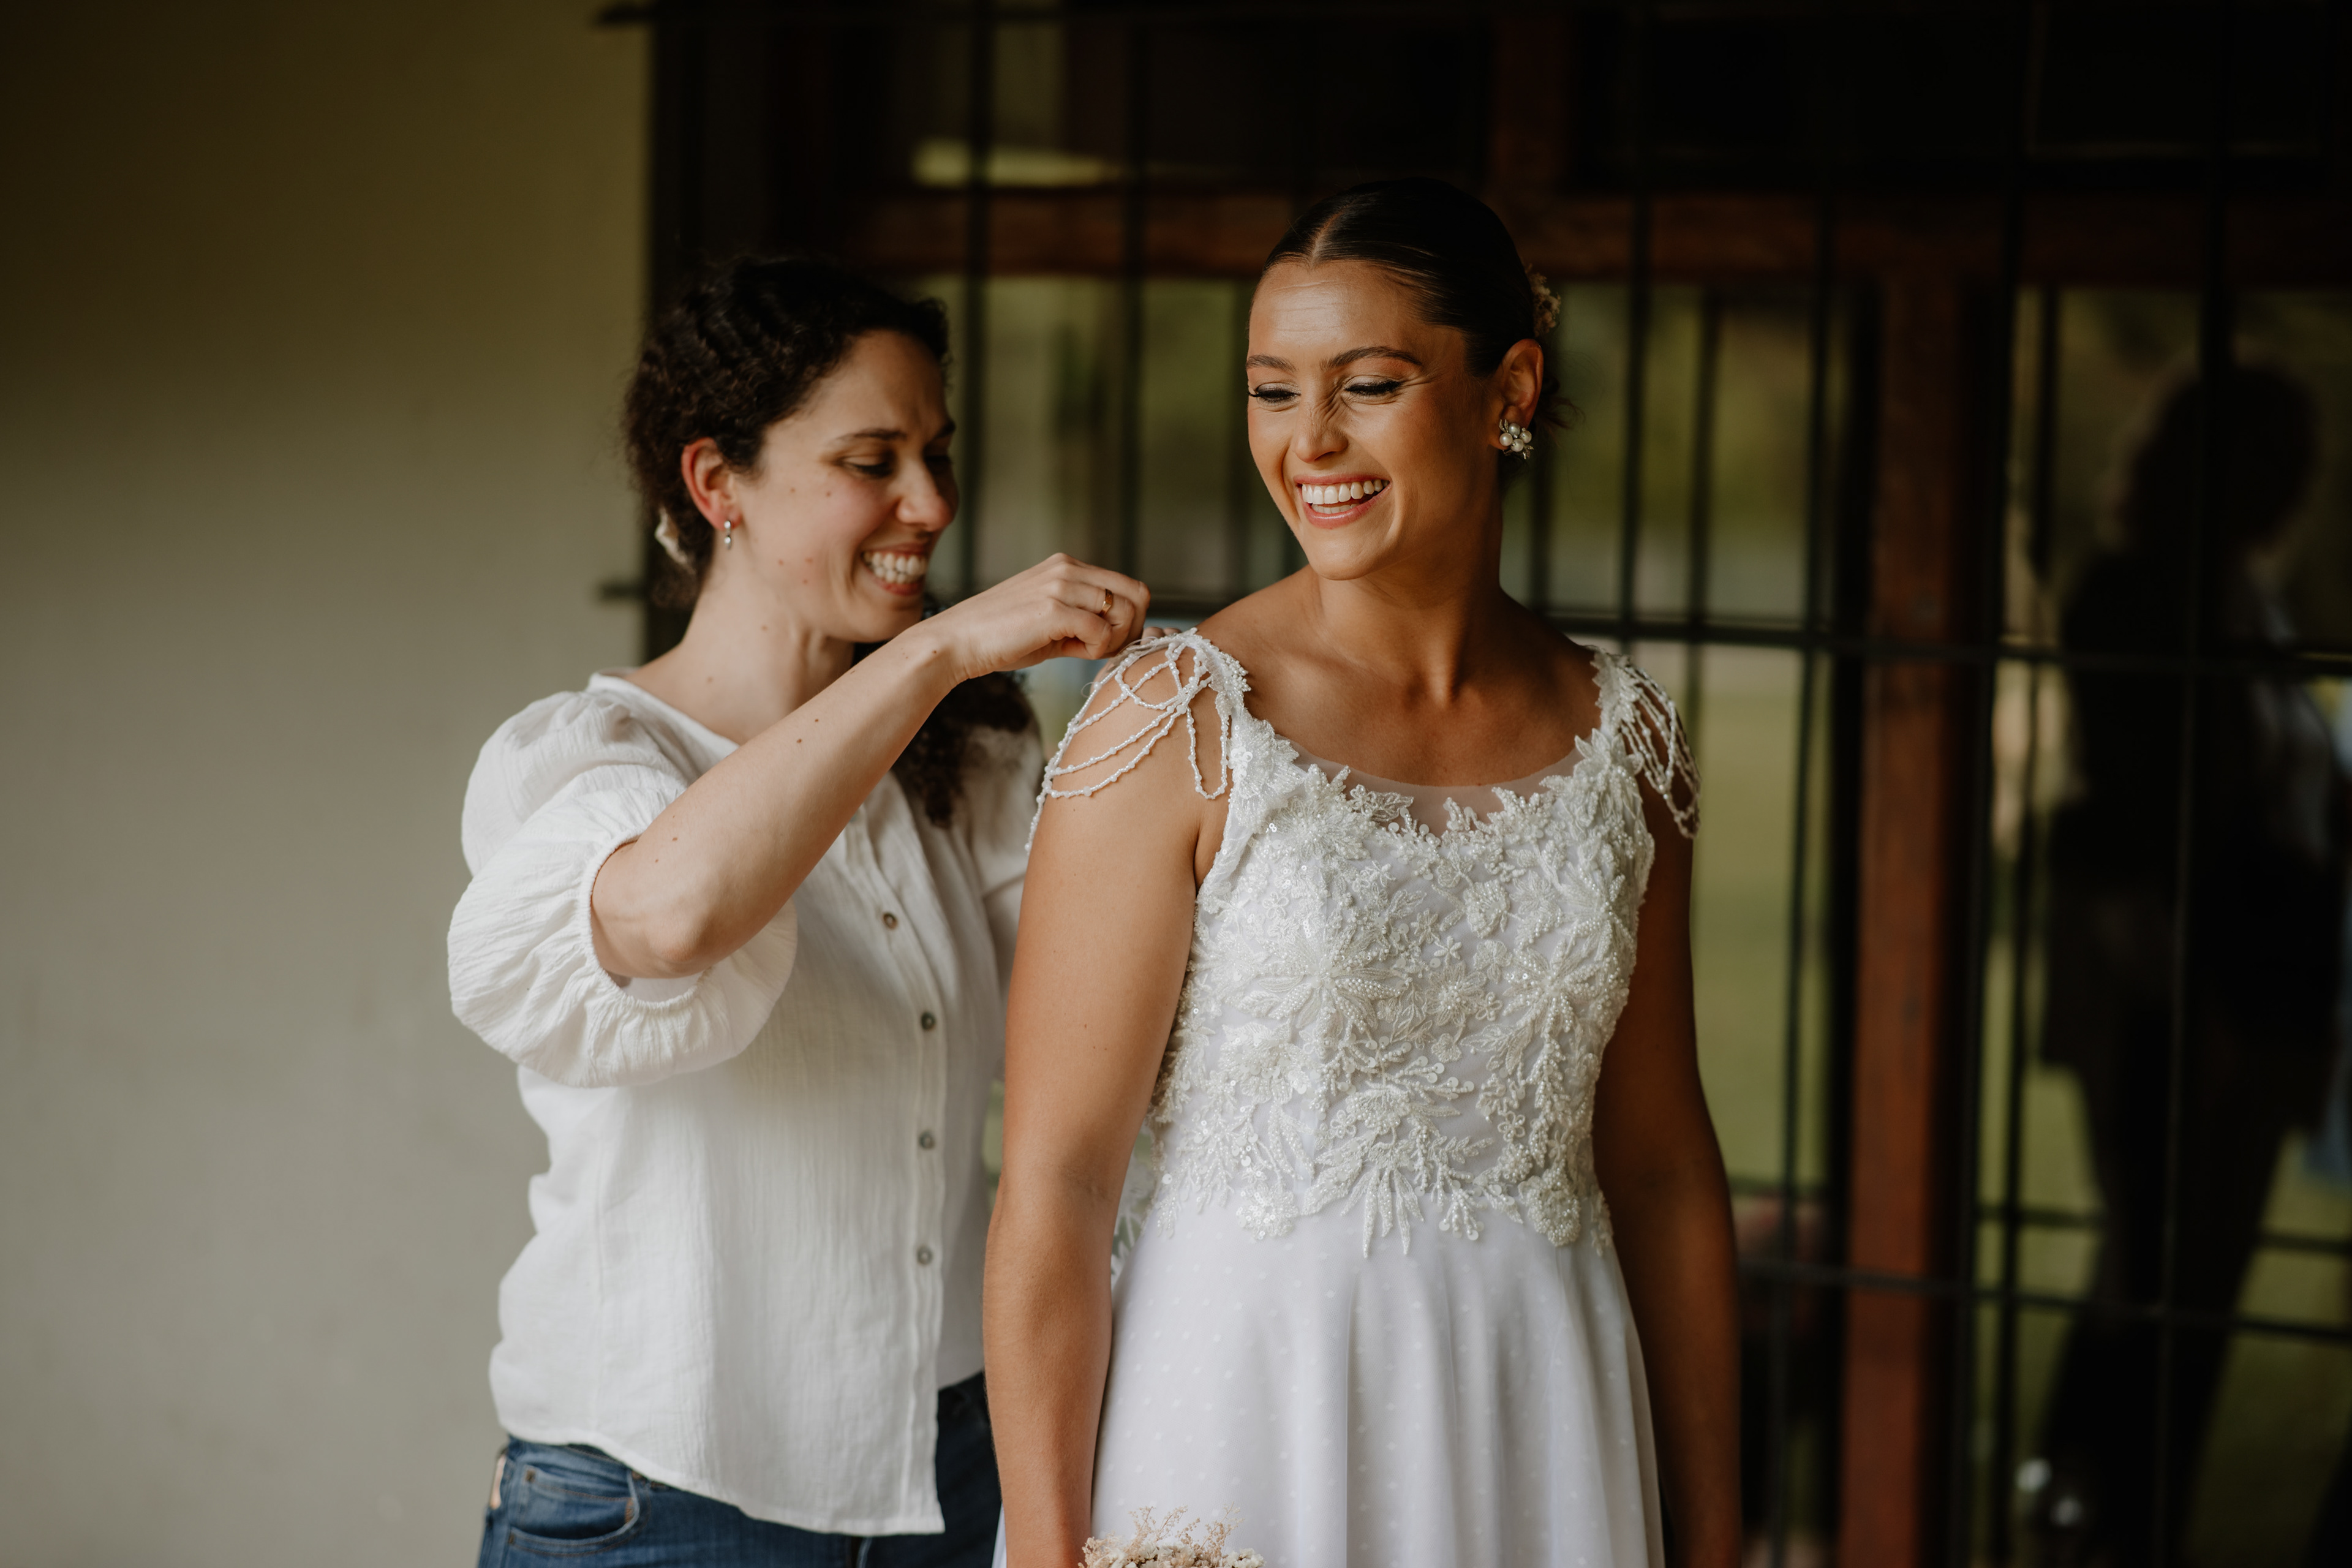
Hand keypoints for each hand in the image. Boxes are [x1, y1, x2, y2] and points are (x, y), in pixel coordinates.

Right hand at [920, 553, 1150, 681]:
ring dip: (1115, 640)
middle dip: (1131, 629)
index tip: (1111, 642)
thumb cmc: (999, 638)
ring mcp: (1060, 586)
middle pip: (1137, 595)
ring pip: (1124, 612)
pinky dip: (1098, 649)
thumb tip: (1118, 637)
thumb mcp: (1049, 621)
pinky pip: (1102, 630)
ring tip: (1086, 651)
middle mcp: (1067, 569)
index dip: (1131, 619)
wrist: (956, 642)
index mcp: (1067, 566)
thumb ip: (1082, 622)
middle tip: (1106, 650)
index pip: (1129, 586)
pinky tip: (1075, 653)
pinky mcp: (1052, 610)